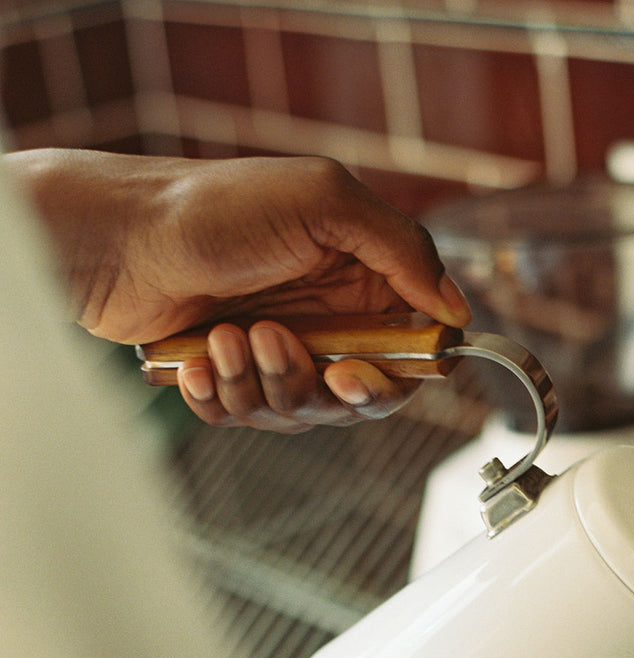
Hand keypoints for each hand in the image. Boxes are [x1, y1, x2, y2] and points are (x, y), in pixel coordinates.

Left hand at [7, 149, 471, 431]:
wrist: (115, 236)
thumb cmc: (210, 207)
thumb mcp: (324, 201)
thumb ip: (403, 250)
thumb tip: (456, 308)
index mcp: (359, 278)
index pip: (410, 352)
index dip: (394, 377)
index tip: (358, 373)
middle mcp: (325, 317)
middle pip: (357, 398)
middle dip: (317, 386)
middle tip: (279, 345)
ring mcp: (278, 349)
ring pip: (299, 413)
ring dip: (260, 383)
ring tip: (227, 335)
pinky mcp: (232, 374)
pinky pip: (245, 417)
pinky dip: (221, 394)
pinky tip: (199, 357)